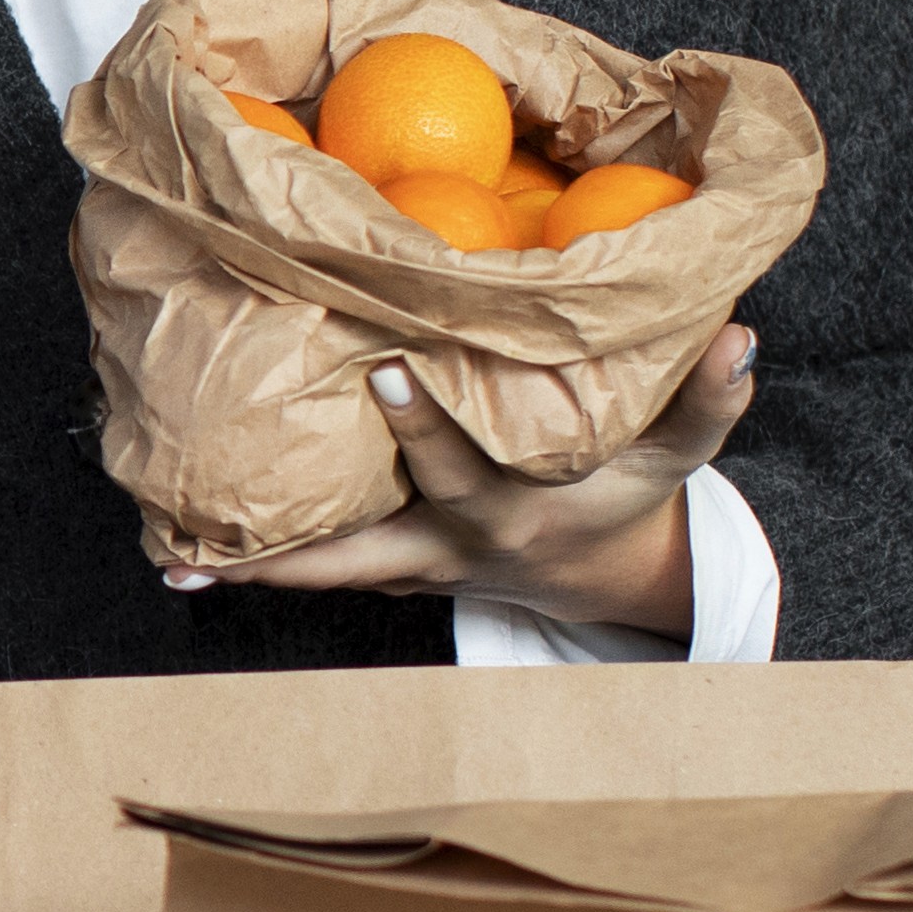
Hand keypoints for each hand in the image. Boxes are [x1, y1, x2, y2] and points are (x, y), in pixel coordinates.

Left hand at [191, 324, 756, 629]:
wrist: (602, 577)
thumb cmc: (630, 498)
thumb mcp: (676, 457)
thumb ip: (708, 399)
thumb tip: (741, 333)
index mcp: (509, 511)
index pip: (461, 466)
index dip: (426, 424)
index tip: (388, 368)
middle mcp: (447, 546)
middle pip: (364, 545)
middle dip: (293, 536)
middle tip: (218, 506)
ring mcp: (409, 566)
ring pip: (323, 574)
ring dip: (251, 568)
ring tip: (170, 557)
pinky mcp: (385, 565)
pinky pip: (314, 567)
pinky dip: (255, 564)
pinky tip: (180, 553)